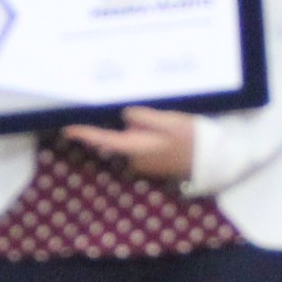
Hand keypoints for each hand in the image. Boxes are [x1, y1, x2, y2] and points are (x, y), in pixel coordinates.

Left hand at [56, 106, 197, 182]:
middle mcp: (136, 159)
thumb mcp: (170, 121)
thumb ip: (145, 118)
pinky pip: (143, 147)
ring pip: (133, 141)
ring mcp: (144, 164)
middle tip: (153, 118)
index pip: (105, 139)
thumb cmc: (191, 139)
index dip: (86, 134)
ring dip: (142, 132)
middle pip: (120, 138)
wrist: (212, 160)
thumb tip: (126, 115)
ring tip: (167, 124)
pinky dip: (149, 139)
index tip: (69, 129)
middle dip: (129, 125)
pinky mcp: (153, 165)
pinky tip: (169, 134)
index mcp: (137, 147)